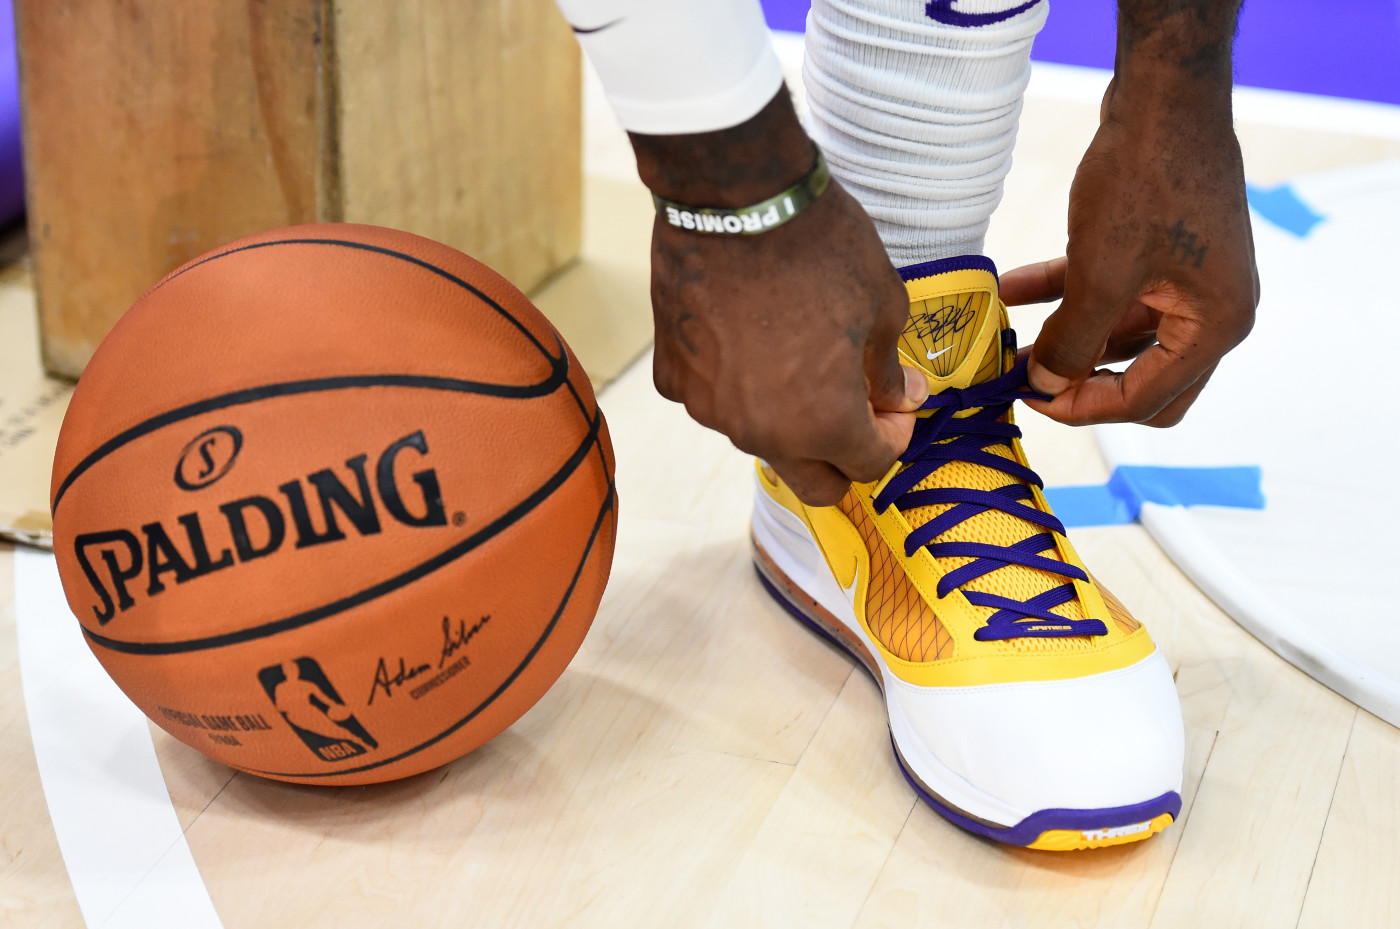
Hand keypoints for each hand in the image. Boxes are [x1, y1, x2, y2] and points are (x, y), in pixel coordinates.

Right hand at [633, 92, 927, 504]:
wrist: (734, 199)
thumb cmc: (820, 247)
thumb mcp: (883, 303)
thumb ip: (889, 368)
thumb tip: (899, 396)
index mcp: (823, 423)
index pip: (870, 466)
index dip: (894, 435)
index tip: (895, 401)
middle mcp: (762, 433)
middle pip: (814, 483)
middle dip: (844, 457)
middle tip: (859, 408)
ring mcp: (710, 408)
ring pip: (761, 439)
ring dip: (789, 418)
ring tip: (800, 356)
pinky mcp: (673, 377)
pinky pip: (713, 399)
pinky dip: (736, 383)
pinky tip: (747, 336)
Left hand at [1004, 7, 1258, 426]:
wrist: (1164, 98)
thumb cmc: (1145, 183)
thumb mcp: (1101, 275)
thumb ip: (1073, 342)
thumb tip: (1045, 387)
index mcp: (1214, 326)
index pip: (1146, 400)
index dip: (1082, 407)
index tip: (1029, 399)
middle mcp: (1211, 311)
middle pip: (1146, 382)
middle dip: (1085, 386)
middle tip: (1032, 385)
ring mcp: (1188, 281)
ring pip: (1121, 338)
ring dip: (1070, 340)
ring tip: (1011, 345)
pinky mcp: (1161, 252)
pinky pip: (1110, 293)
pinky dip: (1066, 295)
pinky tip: (1013, 290)